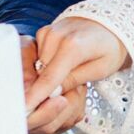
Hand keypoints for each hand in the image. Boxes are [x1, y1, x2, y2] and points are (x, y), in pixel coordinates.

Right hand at [23, 16, 129, 133]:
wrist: (109, 23)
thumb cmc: (109, 48)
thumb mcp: (100, 69)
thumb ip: (74, 80)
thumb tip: (52, 93)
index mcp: (73, 46)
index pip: (49, 77)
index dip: (35, 96)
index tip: (24, 109)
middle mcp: (56, 36)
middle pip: (40, 74)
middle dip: (45, 89)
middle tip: (58, 97)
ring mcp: (48, 32)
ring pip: (38, 66)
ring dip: (47, 76)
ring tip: (68, 75)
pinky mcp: (43, 33)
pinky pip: (39, 57)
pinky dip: (47, 66)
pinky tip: (61, 65)